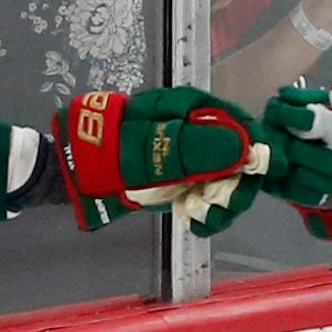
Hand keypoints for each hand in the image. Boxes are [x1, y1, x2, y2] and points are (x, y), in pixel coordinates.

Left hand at [50, 87, 268, 233]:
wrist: (78, 172)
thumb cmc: (108, 151)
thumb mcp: (149, 148)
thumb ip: (194, 147)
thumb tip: (242, 148)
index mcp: (194, 109)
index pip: (242, 125)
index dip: (253, 153)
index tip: (248, 180)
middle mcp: (200, 130)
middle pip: (241, 157)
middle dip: (236, 187)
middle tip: (216, 209)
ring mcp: (194, 156)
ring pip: (230, 181)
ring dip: (223, 204)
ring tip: (200, 217)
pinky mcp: (186, 179)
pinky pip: (211, 196)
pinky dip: (209, 214)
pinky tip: (196, 222)